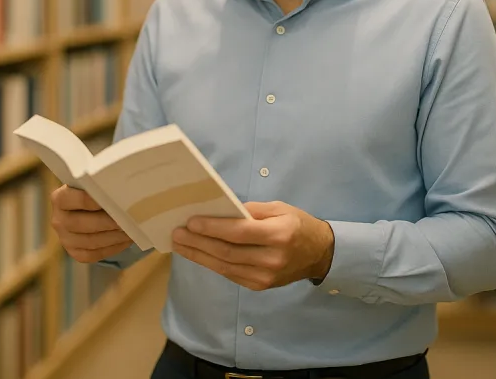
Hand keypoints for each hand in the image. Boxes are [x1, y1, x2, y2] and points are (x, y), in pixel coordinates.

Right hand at [50, 185, 133, 262]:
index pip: (72, 199)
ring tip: (132, 230)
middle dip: (107, 222)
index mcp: (60, 198)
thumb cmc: (96, 190)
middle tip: (128, 218)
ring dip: (113, 236)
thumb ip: (101, 183)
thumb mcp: (94, 183)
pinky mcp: (75, 252)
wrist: (88, 207)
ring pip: (90, 241)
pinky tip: (126, 240)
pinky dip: (113, 248)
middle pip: (82, 223)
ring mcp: (65, 239)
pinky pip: (94, 254)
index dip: (92, 200)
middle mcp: (59, 220)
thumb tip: (121, 187)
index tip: (112, 198)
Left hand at [171, 201, 334, 290]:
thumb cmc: (298, 224)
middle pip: (227, 252)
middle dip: (198, 242)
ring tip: (179, 244)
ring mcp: (265, 277)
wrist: (318, 254)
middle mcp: (271, 259)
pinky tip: (197, 254)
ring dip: (198, 255)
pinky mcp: (259, 286)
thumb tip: (221, 210)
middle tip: (177, 232)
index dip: (213, 228)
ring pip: (224, 266)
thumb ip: (252, 210)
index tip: (191, 221)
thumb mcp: (279, 208)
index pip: (239, 233)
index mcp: (279, 235)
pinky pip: (230, 274)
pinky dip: (211, 263)